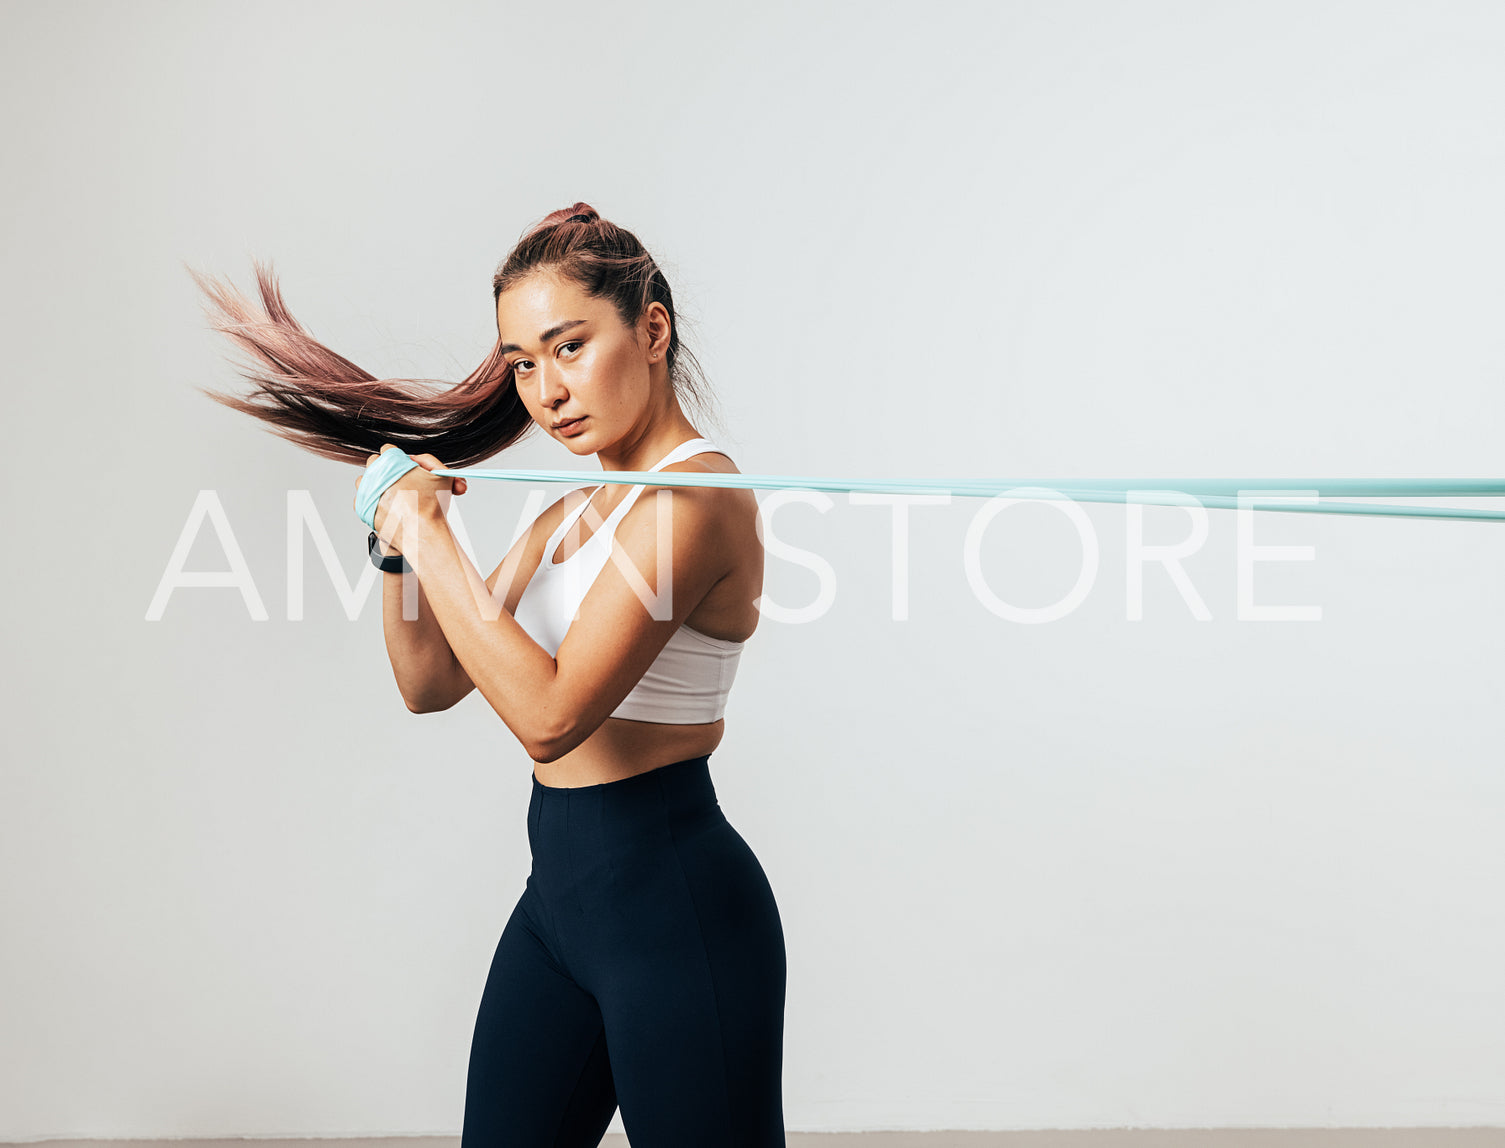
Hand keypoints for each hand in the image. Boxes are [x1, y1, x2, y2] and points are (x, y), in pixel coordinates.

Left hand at [352, 445, 466, 548]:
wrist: (421, 531)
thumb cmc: (432, 506)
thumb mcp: (442, 476)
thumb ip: (434, 465)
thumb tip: (428, 468)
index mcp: (391, 460)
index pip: (388, 449)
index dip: (399, 458)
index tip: (405, 467)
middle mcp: (376, 472)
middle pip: (374, 463)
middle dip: (386, 470)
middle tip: (400, 481)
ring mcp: (367, 490)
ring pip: (365, 480)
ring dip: (376, 484)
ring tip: (392, 494)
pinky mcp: (363, 507)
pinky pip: (362, 500)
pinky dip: (372, 502)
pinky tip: (386, 507)